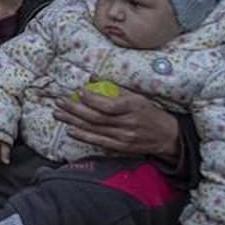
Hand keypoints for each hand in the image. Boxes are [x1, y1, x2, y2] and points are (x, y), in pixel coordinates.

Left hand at [53, 84, 180, 158]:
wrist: (166, 135)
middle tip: (59, 102)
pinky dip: (83, 136)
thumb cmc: (149, 112)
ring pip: (94, 130)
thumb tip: (92, 77)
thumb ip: (115, 88)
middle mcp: (127, 123)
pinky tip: (71, 130)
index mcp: (132, 107)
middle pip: (96, 118)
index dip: (92, 99)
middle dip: (75, 109)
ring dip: (73, 122)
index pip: (108, 105)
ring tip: (58, 114)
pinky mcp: (120, 147)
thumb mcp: (137, 96)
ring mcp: (123, 137)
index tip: (78, 91)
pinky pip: (99, 142)